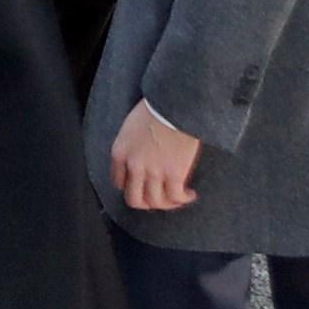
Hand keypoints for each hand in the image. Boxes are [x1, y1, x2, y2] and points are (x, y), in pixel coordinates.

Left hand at [109, 99, 202, 213]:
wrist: (176, 103)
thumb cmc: (156, 107)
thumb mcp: (131, 126)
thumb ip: (131, 145)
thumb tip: (140, 154)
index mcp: (120, 153)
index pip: (118, 182)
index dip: (131, 187)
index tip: (141, 186)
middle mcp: (133, 166)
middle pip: (134, 199)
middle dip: (146, 203)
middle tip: (157, 200)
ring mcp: (153, 172)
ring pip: (155, 202)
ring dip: (167, 204)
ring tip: (177, 199)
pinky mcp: (174, 174)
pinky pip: (175, 196)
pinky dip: (182, 199)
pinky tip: (189, 195)